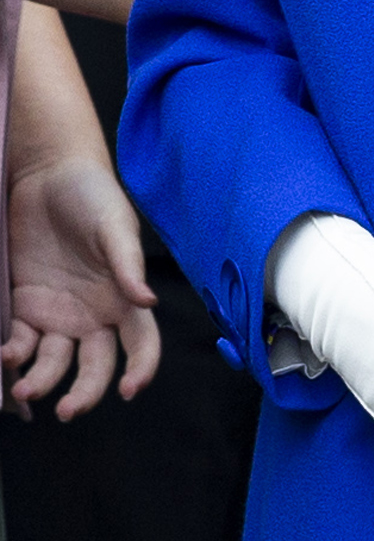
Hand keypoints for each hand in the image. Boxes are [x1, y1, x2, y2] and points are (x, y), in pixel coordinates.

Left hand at [3, 157, 159, 418]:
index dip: (142, 369)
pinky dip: (13, 356)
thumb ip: (128, 264)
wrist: (46, 173)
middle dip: (83, 394)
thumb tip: (148, 302)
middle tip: (66, 410)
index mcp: (122, 298)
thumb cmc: (92, 195)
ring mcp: (56, 315)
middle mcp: (92, 315)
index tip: (130, 390)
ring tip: (23, 389)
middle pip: (95, 367)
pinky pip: (20, 343)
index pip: (141, 343)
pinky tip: (5, 356)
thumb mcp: (114, 225)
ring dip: (40, 382)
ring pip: (53, 364)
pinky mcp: (24, 307)